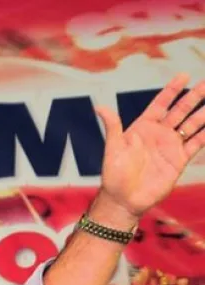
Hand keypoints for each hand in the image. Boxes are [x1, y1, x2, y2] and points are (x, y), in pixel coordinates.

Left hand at [95, 72, 204, 220]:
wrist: (124, 199)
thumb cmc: (114, 174)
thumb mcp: (113, 148)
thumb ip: (113, 126)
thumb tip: (99, 106)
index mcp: (142, 127)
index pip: (160, 104)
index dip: (172, 89)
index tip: (184, 75)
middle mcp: (159, 134)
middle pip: (180, 110)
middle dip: (194, 96)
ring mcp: (170, 146)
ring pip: (192, 125)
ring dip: (204, 114)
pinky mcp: (179, 160)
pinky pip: (197, 144)